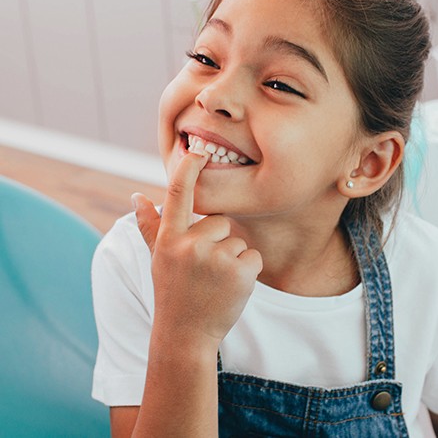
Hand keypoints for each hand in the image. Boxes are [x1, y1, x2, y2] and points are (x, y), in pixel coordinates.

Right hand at [132, 152, 262, 347]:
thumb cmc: (172, 292)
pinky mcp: (240, 272)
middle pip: (220, 221)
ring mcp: (215, 259)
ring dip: (232, 258)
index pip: (177, 194)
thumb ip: (149, 226)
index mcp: (169, 239)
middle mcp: (190, 245)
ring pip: (238, 240)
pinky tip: (230, 288)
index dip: (188, 168)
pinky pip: (253, 256)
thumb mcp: (157, 259)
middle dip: (218, 241)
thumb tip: (137, 196)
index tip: (198, 149)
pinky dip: (247, 271)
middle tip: (204, 270)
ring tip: (215, 282)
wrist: (185, 336)